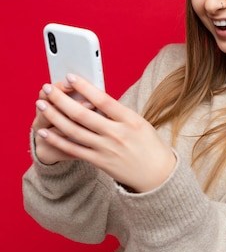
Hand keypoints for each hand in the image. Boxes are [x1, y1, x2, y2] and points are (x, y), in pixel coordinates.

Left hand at [34, 74, 175, 192]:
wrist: (158, 174)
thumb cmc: (150, 145)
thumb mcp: (140, 124)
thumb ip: (119, 113)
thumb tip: (94, 99)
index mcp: (130, 120)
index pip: (103, 100)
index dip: (85, 87)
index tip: (70, 77)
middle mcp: (117, 134)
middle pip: (82, 114)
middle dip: (61, 99)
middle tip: (48, 88)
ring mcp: (107, 149)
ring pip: (73, 130)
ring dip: (54, 116)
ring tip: (42, 104)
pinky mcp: (99, 162)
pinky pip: (73, 150)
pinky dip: (57, 140)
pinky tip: (44, 132)